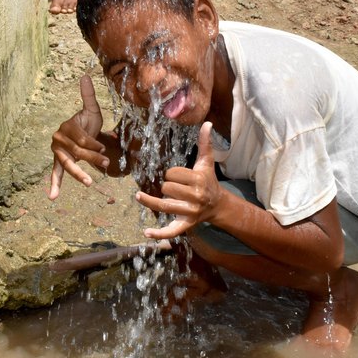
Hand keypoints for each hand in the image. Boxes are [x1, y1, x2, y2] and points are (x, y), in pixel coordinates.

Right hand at [49, 75, 108, 199]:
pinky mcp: (59, 161)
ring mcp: (57, 151)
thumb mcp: (91, 109)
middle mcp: (58, 138)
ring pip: (67, 164)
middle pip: (75, 152)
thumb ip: (88, 95)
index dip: (93, 144)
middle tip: (106, 164)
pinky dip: (54, 185)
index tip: (105, 149)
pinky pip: (56, 173)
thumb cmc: (88, 121)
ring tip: (88, 182)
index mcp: (67, 126)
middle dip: (91, 158)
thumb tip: (85, 76)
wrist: (83, 131)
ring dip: (78, 173)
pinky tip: (52, 197)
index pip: (81, 138)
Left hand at [137, 122, 222, 238]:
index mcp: (198, 180)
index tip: (177, 176)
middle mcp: (195, 197)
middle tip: (173, 188)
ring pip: (164, 206)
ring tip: (139, 196)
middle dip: (166, 186)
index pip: (173, 174)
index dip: (171, 174)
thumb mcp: (207, 162)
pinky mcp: (185, 225)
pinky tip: (146, 233)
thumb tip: (207, 123)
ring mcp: (190, 212)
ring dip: (150, 202)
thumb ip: (205, 143)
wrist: (218, 205)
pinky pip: (171, 231)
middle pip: (167, 188)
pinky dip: (159, 234)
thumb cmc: (208, 180)